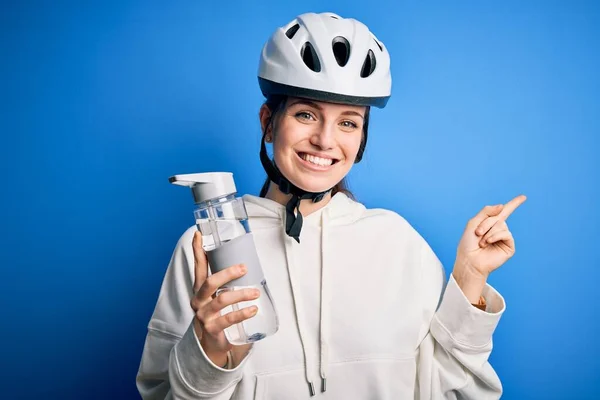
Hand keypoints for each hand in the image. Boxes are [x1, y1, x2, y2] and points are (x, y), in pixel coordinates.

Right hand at [190, 231, 257, 366]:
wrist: (209, 347)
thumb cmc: (217, 317)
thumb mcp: (218, 298)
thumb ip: (227, 284)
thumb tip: (248, 265)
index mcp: (200, 290)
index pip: (198, 267)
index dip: (197, 250)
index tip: (198, 234)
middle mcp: (199, 301)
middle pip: (209, 282)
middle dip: (227, 273)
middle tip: (244, 268)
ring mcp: (204, 315)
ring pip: (221, 299)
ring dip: (241, 294)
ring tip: (255, 292)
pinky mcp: (212, 329)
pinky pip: (229, 319)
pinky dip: (243, 313)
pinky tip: (253, 310)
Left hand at [452, 195, 526, 302]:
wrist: (469, 260)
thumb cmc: (468, 243)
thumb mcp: (473, 223)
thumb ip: (486, 211)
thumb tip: (502, 206)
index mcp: (491, 223)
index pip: (504, 211)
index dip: (514, 204)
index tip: (523, 197)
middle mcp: (499, 230)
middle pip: (498, 216)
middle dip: (485, 223)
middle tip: (477, 233)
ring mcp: (505, 238)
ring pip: (501, 225)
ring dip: (488, 231)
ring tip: (481, 241)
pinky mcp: (509, 246)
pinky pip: (506, 234)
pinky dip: (495, 236)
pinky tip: (488, 243)